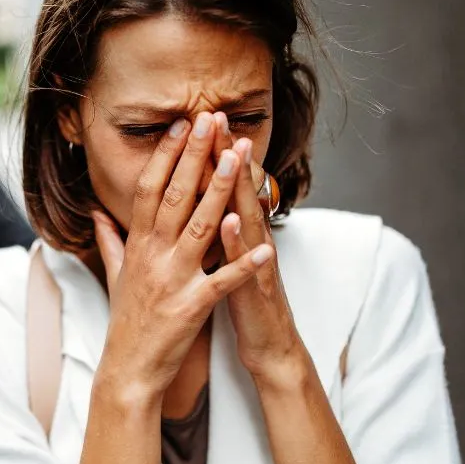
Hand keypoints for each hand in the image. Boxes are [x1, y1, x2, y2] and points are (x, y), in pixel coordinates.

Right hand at [93, 112, 274, 400]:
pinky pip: (222, 281)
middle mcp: (153, 256)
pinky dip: (245, 264)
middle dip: (194, 157)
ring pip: (199, 226)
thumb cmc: (126, 322)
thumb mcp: (115, 275)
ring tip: (238, 158)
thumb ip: (110, 240)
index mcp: (138, 246)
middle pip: (174, 196)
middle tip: (209, 120)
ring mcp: (172, 280)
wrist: (128, 369)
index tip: (181, 126)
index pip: (150, 189)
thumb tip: (96, 212)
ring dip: (220, 190)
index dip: (166, 156)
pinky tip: (268, 246)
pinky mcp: (192, 306)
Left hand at [217, 134, 312, 389]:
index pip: (220, 187)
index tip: (193, 122)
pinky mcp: (257, 288)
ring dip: (242, 187)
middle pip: (238, 191)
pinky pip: (246, 263)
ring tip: (232, 154)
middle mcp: (250, 241)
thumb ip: (212, 232)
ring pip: (250, 217)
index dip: (208, 155)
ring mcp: (257, 262)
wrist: (271, 347)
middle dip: (227, 155)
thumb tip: (198, 207)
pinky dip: (238, 242)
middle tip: (216, 116)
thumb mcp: (224, 262)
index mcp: (235, 234)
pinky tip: (229, 221)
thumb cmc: (242, 302)